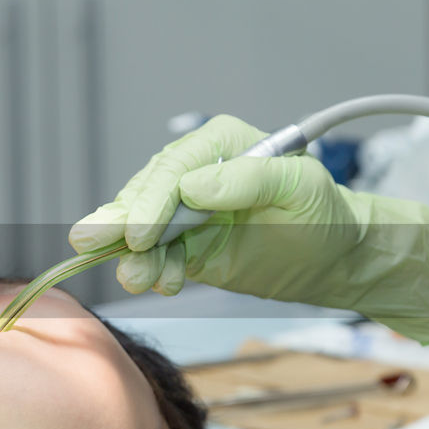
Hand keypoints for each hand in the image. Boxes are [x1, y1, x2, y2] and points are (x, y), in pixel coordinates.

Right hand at [70, 115, 428, 342]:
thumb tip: (194, 186)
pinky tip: (159, 282)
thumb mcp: (300, 188)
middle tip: (93, 243)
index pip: (172, 168)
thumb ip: (250, 180)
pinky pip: (157, 259)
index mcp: (220, 145)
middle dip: (122, 224)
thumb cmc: (324, 213)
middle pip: (145, 196)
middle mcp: (194, 175)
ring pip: (142, 230)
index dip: (151, 199)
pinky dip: (152, 272)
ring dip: (132, 254)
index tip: (141, 232)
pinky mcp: (186, 248)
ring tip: (136, 278)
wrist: (335, 258)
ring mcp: (185, 214)